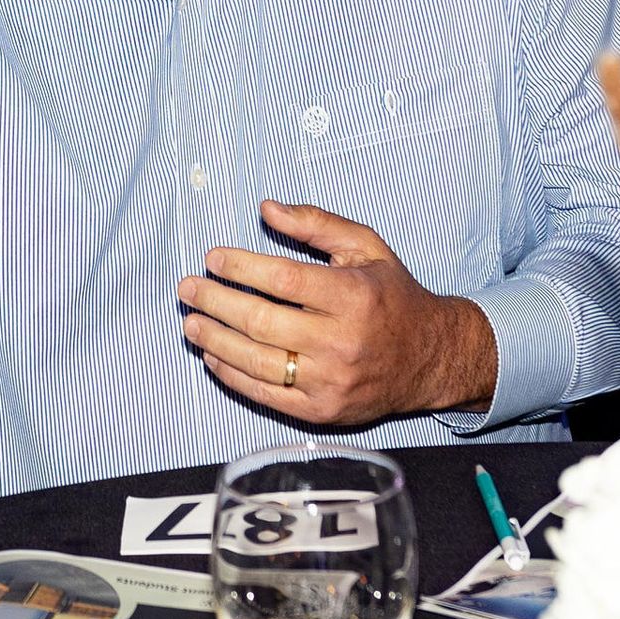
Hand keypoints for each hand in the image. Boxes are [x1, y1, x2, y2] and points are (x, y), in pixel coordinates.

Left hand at [177, 200, 496, 424]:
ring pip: (256, 361)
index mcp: (353, 296)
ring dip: (214, 340)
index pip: (282, 279)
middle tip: (188, 289)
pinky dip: (232, 375)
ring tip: (191, 323)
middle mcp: (341, 341)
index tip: (213, 258)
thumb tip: (266, 208)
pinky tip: (213, 356)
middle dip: (215, 302)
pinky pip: (265, 395)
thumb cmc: (392, 295)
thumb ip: (316, 223)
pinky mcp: (322, 411)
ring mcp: (331, 381)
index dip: (241, 267)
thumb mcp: (365, 247)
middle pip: (260, 321)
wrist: (431, 358)